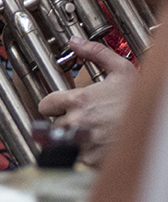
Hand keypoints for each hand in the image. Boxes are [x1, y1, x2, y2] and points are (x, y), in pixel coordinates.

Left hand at [38, 37, 136, 167]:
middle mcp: (77, 122)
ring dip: (72, 139)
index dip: (51, 106)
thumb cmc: (139, 101)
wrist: (156, 129)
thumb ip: (96, 53)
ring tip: (88, 133)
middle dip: (64, 122)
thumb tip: (75, 41)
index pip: (45, 105)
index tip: (58, 107)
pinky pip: (76, 158)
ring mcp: (83, 142)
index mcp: (80, 100)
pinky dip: (83, 154)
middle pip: (54, 124)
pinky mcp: (90, 160)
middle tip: (81, 120)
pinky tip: (96, 146)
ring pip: (63, 142)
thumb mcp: (121, 70)